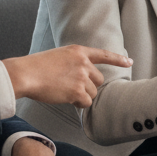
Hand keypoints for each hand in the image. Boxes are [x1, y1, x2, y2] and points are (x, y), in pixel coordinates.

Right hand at [3, 45, 132, 106]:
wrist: (26, 74)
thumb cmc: (37, 67)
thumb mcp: (59, 56)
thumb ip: (74, 63)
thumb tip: (83, 77)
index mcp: (78, 51)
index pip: (103, 54)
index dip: (118, 59)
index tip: (129, 62)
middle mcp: (83, 62)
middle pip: (99, 80)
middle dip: (89, 87)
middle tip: (73, 88)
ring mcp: (81, 76)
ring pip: (92, 93)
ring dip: (82, 96)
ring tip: (64, 91)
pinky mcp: (77, 91)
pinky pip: (86, 102)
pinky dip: (78, 104)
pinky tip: (65, 98)